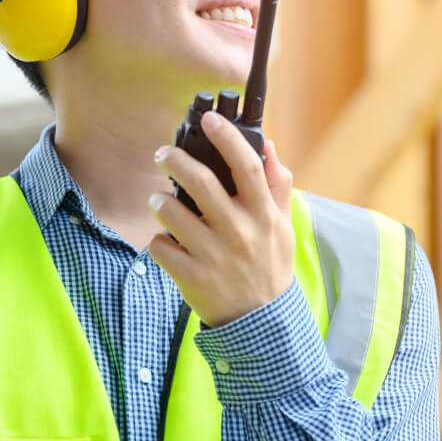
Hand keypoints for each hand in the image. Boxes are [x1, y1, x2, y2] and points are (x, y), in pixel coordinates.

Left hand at [148, 112, 295, 327]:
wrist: (261, 320)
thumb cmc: (269, 266)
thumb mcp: (283, 225)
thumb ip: (277, 185)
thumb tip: (269, 147)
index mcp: (263, 215)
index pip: (247, 166)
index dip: (227, 137)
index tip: (211, 120)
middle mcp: (239, 232)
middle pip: (201, 181)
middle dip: (175, 159)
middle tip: (162, 153)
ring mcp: (213, 256)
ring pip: (171, 212)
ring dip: (159, 200)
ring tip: (159, 200)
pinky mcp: (191, 277)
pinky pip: (160, 246)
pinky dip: (158, 239)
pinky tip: (166, 240)